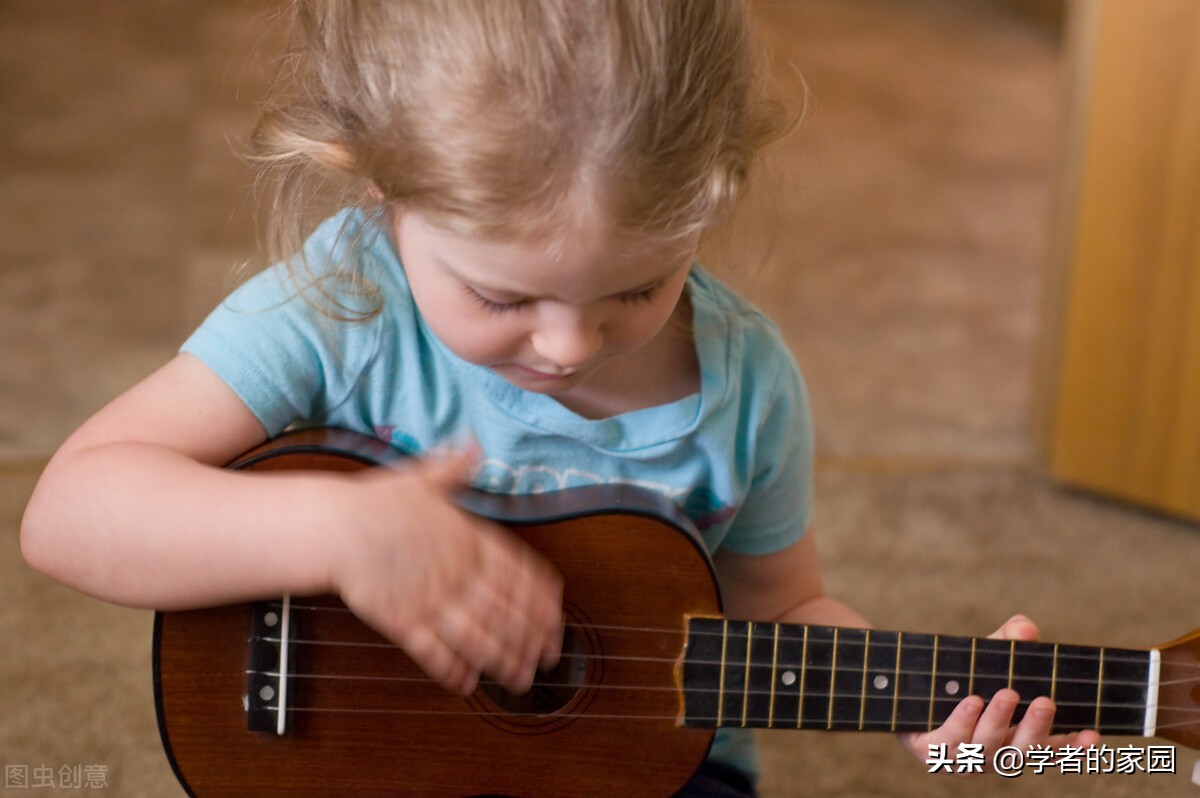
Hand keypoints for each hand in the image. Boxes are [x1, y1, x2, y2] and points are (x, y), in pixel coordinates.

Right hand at [329, 446, 563, 695]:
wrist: (334, 527)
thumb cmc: (375, 503)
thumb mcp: (422, 478)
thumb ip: (454, 467)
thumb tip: (474, 445)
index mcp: (469, 539)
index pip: (519, 574)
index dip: (541, 600)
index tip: (556, 617)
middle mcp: (458, 573)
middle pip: (506, 612)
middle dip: (531, 640)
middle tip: (548, 658)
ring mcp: (432, 600)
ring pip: (479, 638)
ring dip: (503, 661)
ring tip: (520, 679)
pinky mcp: (403, 622)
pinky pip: (435, 653)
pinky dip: (454, 671)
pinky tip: (467, 683)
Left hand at [898, 615, 1100, 772]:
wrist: (903, 683)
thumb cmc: (958, 674)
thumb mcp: (986, 655)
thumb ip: (1008, 641)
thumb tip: (1025, 629)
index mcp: (1014, 740)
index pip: (1051, 750)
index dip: (1074, 747)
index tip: (1094, 733)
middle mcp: (991, 755)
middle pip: (1021, 752)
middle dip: (1035, 728)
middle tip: (1045, 701)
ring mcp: (961, 758)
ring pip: (985, 747)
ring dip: (998, 721)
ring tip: (1006, 693)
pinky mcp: (930, 752)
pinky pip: (949, 742)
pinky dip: (962, 722)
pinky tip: (972, 701)